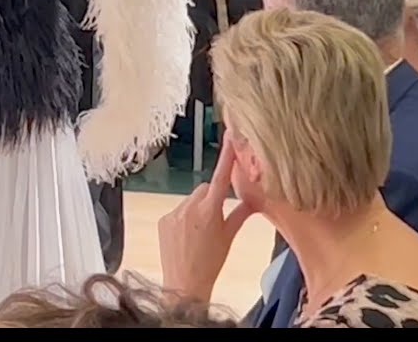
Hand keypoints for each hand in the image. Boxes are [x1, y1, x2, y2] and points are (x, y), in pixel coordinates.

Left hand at [157, 137, 254, 302]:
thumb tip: (253, 198)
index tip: (231, 135)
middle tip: (216, 219)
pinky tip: (188, 235)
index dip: (227, 156)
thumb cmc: (211, 263)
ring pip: (191, 199)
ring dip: (198, 207)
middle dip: (212, 197)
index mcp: (210, 210)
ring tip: (201, 232)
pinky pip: (177, 209)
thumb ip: (241, 213)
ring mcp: (174, 213)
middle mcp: (190, 207)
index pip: (221, 177)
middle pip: (205, 188)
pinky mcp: (164, 219)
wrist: (185, 283)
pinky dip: (184, 217)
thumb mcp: (230, 237)